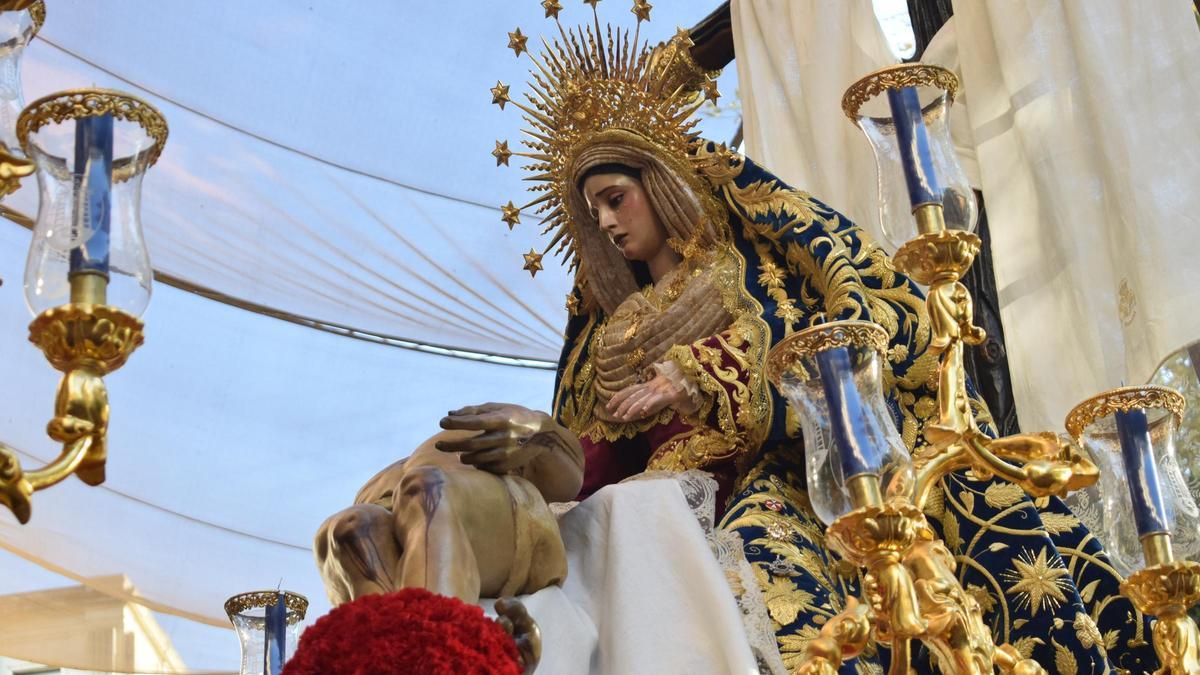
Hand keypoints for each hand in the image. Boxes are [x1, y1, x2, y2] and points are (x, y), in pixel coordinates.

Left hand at [436, 403, 553, 474]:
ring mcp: (506, 453)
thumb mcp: (497, 408)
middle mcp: (504, 437)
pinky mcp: (507, 466)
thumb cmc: (513, 416)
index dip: (456, 423)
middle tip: (438, 445)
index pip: (474, 422)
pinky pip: (484, 467)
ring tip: (459, 452)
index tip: (442, 422)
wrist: (541, 434)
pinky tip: (476, 458)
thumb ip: (473, 410)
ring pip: (475, 459)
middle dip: (451, 445)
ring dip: (463, 456)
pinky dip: (476, 463)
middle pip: (471, 444)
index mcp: (502, 420)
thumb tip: (450, 414)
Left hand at [605, 373, 693, 422]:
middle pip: (633, 396)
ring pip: (643, 398)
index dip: (617, 397)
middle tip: (614, 415)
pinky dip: (651, 404)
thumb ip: (650, 403)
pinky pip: (658, 399)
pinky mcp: (669, 394)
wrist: (691, 380)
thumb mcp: (659, 395)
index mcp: (647, 386)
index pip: (629, 390)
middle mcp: (650, 387)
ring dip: (633, 408)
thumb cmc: (674, 388)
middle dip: (622, 405)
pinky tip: (644, 411)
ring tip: (625, 416)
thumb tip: (641, 413)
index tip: (608, 406)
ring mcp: (659, 390)